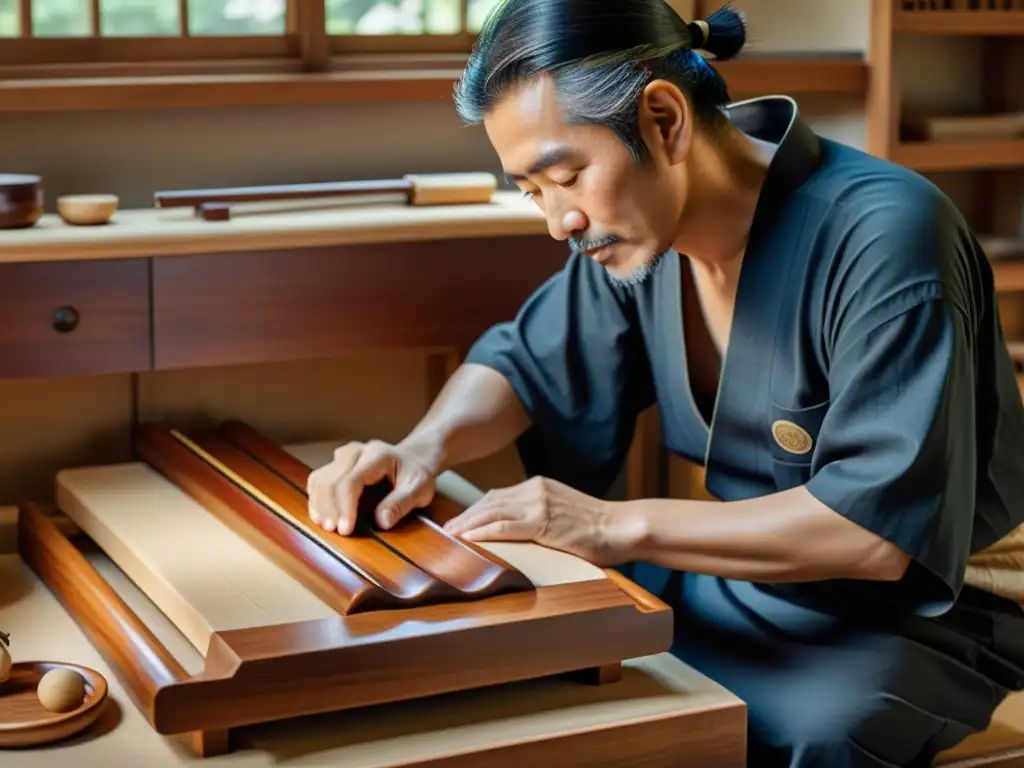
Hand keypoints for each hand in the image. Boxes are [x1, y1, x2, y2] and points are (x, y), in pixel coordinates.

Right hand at [306, 440, 436, 534]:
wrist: (412, 458)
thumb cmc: (415, 474)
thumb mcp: (419, 489)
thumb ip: (401, 503)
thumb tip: (382, 521)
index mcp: (377, 455)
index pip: (352, 480)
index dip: (345, 507)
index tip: (346, 529)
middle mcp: (356, 452)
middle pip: (331, 480)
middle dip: (330, 508)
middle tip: (334, 532)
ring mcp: (343, 456)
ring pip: (320, 479)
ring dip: (320, 504)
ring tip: (326, 526)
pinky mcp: (336, 464)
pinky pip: (318, 480)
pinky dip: (316, 499)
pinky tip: (320, 515)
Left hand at [442, 476, 631, 564]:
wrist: (621, 527)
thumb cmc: (598, 527)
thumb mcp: (564, 512)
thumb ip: (541, 515)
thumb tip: (521, 530)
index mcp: (540, 485)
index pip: (498, 496)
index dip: (476, 510)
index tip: (460, 522)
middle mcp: (536, 489)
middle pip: (490, 501)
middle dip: (466, 516)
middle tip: (447, 529)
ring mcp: (539, 503)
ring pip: (492, 512)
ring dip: (468, 525)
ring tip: (451, 536)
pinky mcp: (543, 521)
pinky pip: (504, 526)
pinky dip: (483, 532)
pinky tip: (469, 539)